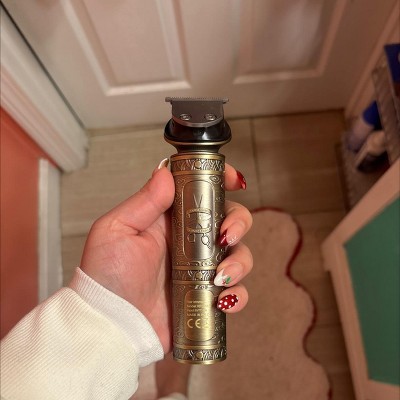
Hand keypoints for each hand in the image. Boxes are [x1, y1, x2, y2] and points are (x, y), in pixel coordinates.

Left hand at [80, 161, 252, 352]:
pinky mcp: (205, 294)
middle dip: (238, 222)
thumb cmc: (105, 277)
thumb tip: (165, 172)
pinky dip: (238, 294)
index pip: (201, 191)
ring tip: (220, 275)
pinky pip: (235, 291)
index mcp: (168, 219)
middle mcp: (189, 240)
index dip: (221, 181)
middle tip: (226, 234)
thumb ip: (145, 201)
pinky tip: (222, 299)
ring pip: (238, 253)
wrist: (111, 323)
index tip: (233, 181)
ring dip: (239, 261)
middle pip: (228, 219)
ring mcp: (199, 268)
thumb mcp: (117, 230)